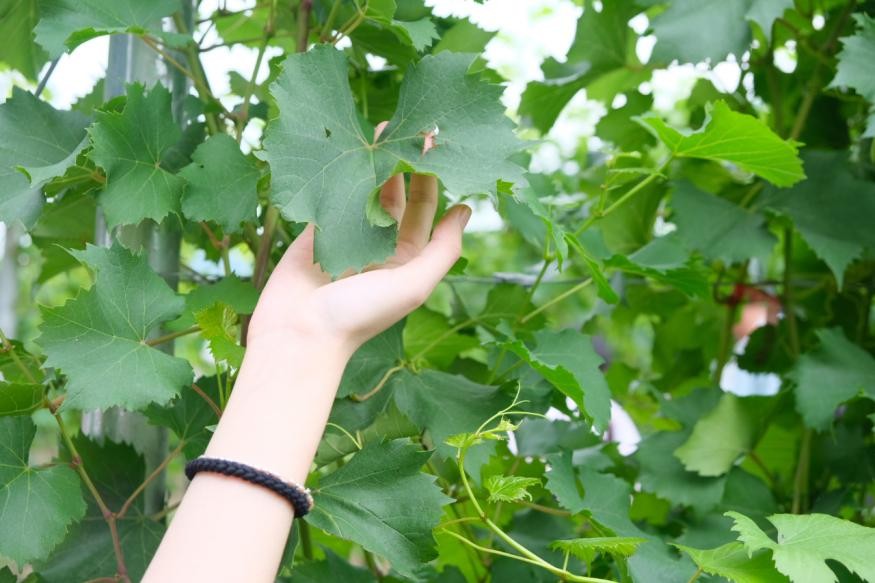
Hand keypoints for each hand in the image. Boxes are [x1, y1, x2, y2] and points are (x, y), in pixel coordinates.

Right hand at [247, 124, 470, 357]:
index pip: (426, 213)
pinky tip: (351, 146)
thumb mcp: (414, 284)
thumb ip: (443, 249)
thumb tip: (466, 210)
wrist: (299, 331)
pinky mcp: (318, 228)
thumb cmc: (360, 314)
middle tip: (414, 130)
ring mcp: (348, 235)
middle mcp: (380, 246)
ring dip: (377, 163)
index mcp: (407, 260)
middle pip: (399, 198)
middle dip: (408, 166)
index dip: (434, 182)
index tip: (440, 148)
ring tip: (385, 129)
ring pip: (367, 191)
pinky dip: (343, 173)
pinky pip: (335, 194)